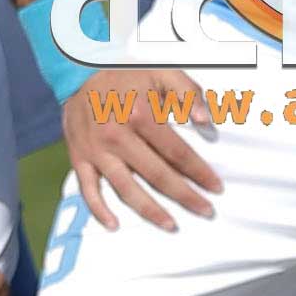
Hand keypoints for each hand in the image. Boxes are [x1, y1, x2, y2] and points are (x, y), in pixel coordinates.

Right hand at [63, 65, 222, 229]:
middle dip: (185, 196)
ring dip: (150, 211)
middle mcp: (117, 136)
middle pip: (157, 175)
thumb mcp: (162, 72)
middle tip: (206, 211)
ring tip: (172, 226)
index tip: (217, 188)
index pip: (177, 152)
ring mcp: (97, 150)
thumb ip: (188, 94)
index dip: (200, 172)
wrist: (79, 70)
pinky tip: (115, 225)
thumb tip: (206, 121)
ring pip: (126, 188)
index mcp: (141, 114)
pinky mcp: (79, 157)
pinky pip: (88, 189)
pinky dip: (99, 210)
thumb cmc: (127, 73)